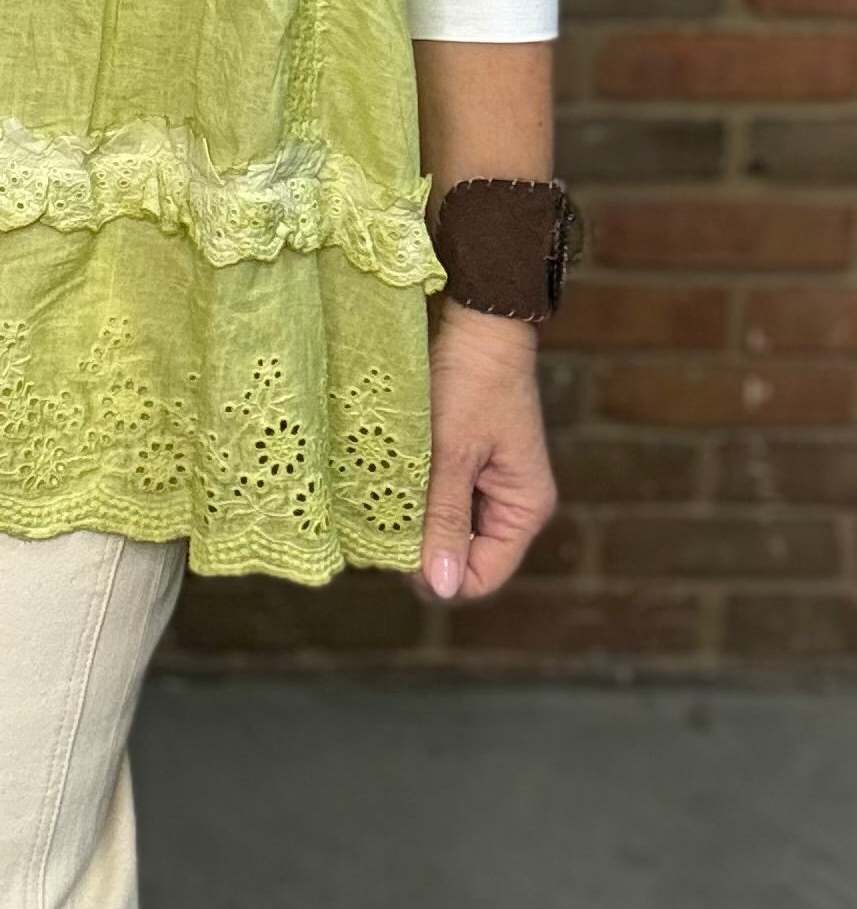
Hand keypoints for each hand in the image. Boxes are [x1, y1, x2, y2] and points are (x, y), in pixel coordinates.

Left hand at [410, 299, 556, 605]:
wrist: (478, 322)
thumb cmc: (472, 380)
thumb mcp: (453, 452)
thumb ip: (445, 519)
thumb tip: (440, 586)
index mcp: (524, 509)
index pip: (481, 577)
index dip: (437, 575)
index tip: (394, 549)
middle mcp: (512, 505)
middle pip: (464, 557)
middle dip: (423, 547)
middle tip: (384, 517)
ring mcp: (490, 486)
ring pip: (448, 529)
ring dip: (418, 520)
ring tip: (386, 494)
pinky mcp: (470, 465)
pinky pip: (442, 501)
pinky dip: (418, 497)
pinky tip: (394, 479)